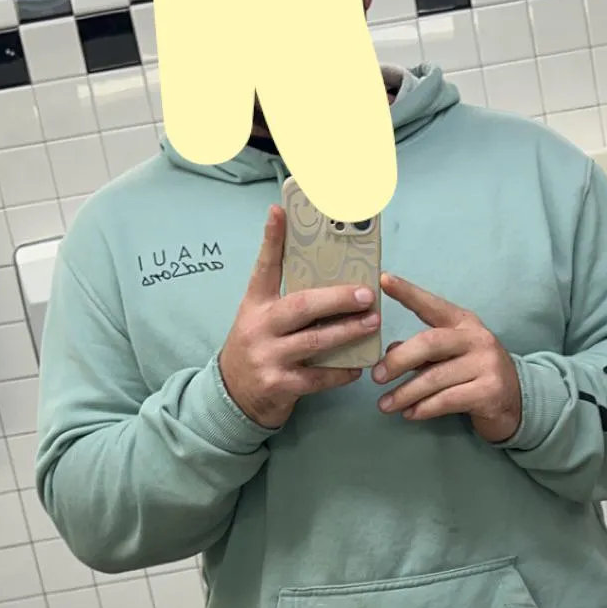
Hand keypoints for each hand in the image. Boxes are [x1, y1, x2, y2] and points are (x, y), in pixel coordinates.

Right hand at [218, 205, 380, 428]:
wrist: (234, 395)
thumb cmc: (258, 348)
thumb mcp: (262, 319)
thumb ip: (287, 302)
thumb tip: (333, 281)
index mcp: (256, 305)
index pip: (264, 267)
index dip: (271, 239)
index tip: (279, 211)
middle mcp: (259, 327)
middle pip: (302, 306)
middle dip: (338, 298)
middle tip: (367, 294)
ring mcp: (268, 357)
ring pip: (316, 341)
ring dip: (348, 332)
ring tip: (372, 323)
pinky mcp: (279, 384)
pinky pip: (318, 377)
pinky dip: (341, 372)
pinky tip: (358, 366)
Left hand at [372, 274, 521, 443]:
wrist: (515, 401)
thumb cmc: (474, 374)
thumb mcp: (450, 356)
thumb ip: (422, 352)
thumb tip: (388, 353)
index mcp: (464, 323)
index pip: (432, 305)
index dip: (408, 293)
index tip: (384, 280)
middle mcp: (477, 338)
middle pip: (430, 343)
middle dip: (399, 361)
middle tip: (377, 377)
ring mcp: (486, 364)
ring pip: (435, 378)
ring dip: (405, 393)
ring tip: (385, 405)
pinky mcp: (490, 391)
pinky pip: (448, 400)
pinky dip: (424, 409)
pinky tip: (410, 414)